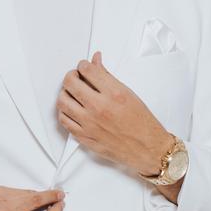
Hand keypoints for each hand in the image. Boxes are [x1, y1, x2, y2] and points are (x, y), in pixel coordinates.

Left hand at [57, 51, 171, 174]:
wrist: (147, 148)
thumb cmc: (141, 122)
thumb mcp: (128, 93)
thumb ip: (107, 76)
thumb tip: (96, 61)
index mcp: (113, 94)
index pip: (87, 70)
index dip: (83, 65)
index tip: (84, 67)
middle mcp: (99, 108)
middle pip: (70, 83)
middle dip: (71, 76)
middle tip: (76, 77)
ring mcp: (90, 124)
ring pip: (62, 101)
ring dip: (65, 93)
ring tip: (72, 93)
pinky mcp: (85, 137)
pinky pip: (64, 121)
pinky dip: (65, 112)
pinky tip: (71, 109)